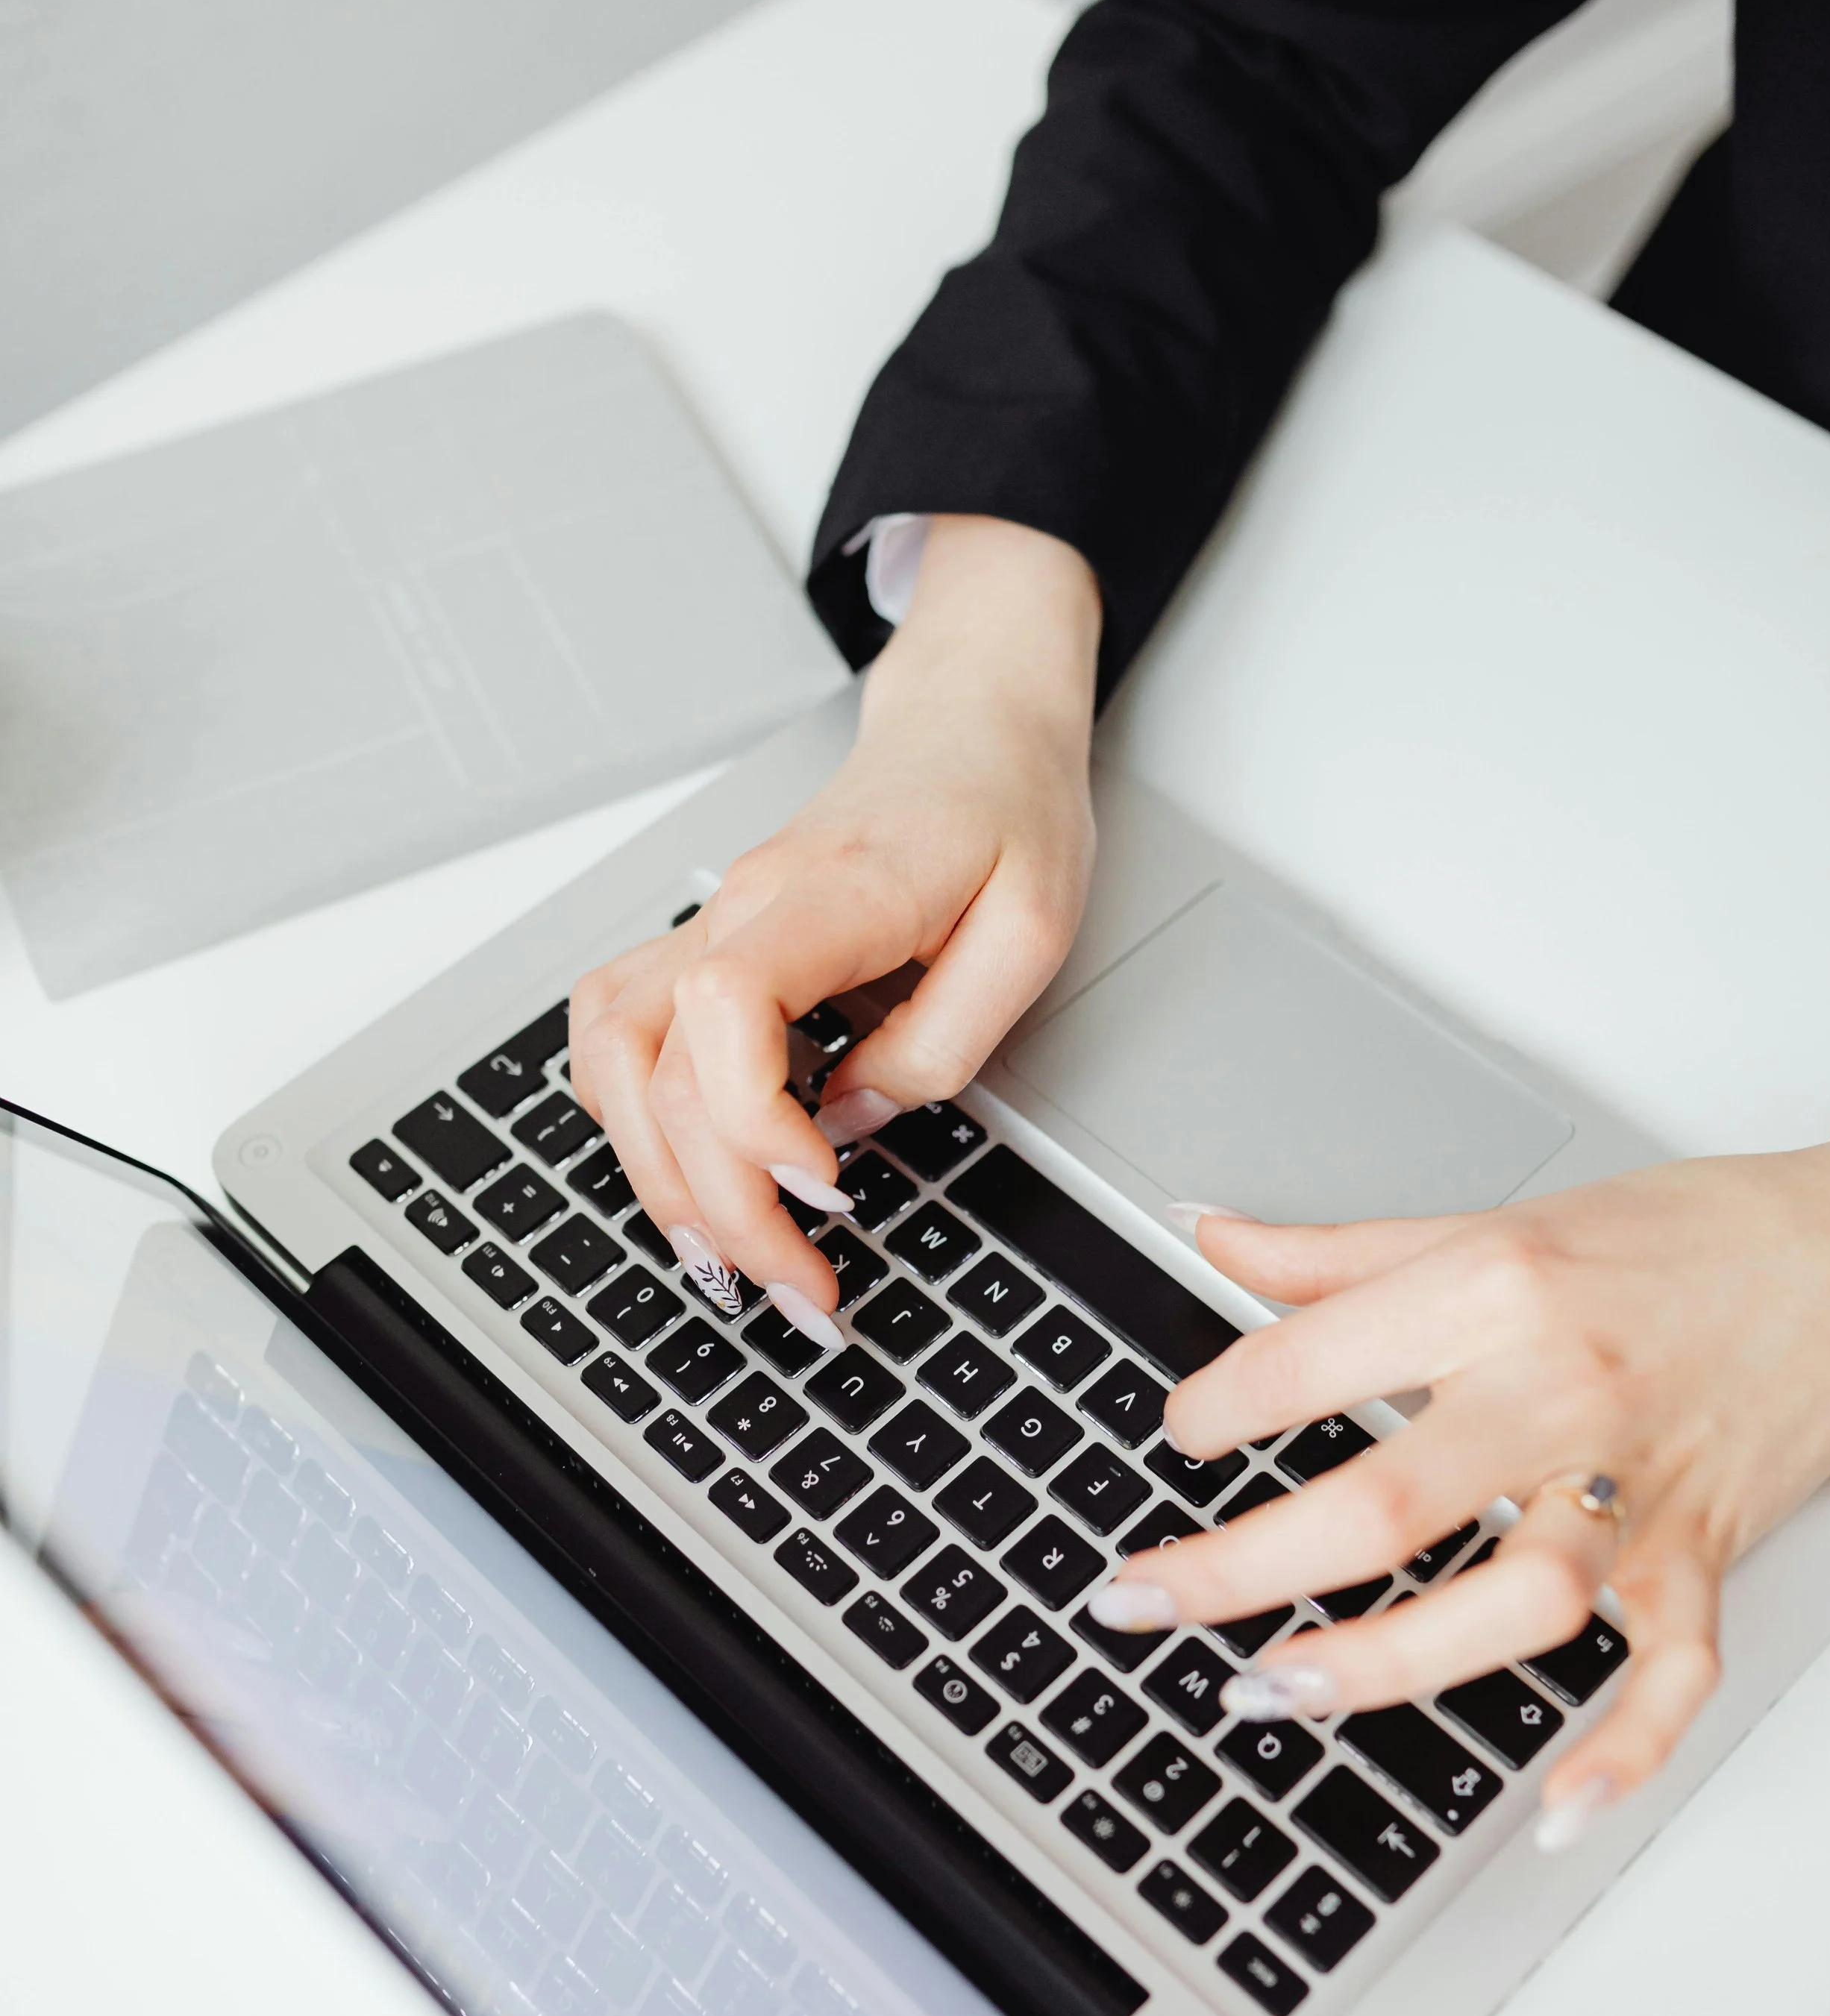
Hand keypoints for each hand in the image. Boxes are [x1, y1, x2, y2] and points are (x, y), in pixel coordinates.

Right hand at [568, 516, 1099, 1329]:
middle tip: (801, 1291)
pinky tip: (687, 1178)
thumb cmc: (1006, 812)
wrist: (971, 723)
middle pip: (661, 1068)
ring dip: (654, 1174)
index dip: (751, 1120)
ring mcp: (710, 927)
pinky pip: (620, 1038)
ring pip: (612, 1058)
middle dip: (720, 1204)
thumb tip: (851, 1119)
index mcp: (829, 894)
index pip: (722, 1003)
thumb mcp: (1031, 932)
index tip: (824, 1190)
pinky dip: (635, 1122)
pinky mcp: (707, 949)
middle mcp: (740, 908)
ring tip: (725, 1260)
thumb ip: (944, 1038)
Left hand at [1089, 1147, 1829, 1839]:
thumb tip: (1209, 1231)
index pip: (1314, 1361)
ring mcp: (1636, 1490)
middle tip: (1142, 1598)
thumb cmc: (1680, 1240)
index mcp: (1498, 1291)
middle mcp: (1562, 1393)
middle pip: (1384, 1504)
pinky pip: (1670, 1676)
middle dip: (1243, 1566)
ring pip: (1513, 1604)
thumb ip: (1338, 1251)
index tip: (1177, 1437)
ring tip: (1272, 1689)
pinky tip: (1552, 1810)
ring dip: (1385, 1664)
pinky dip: (1621, 1751)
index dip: (1218, 1408)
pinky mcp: (1701, 1557)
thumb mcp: (1492, 1220)